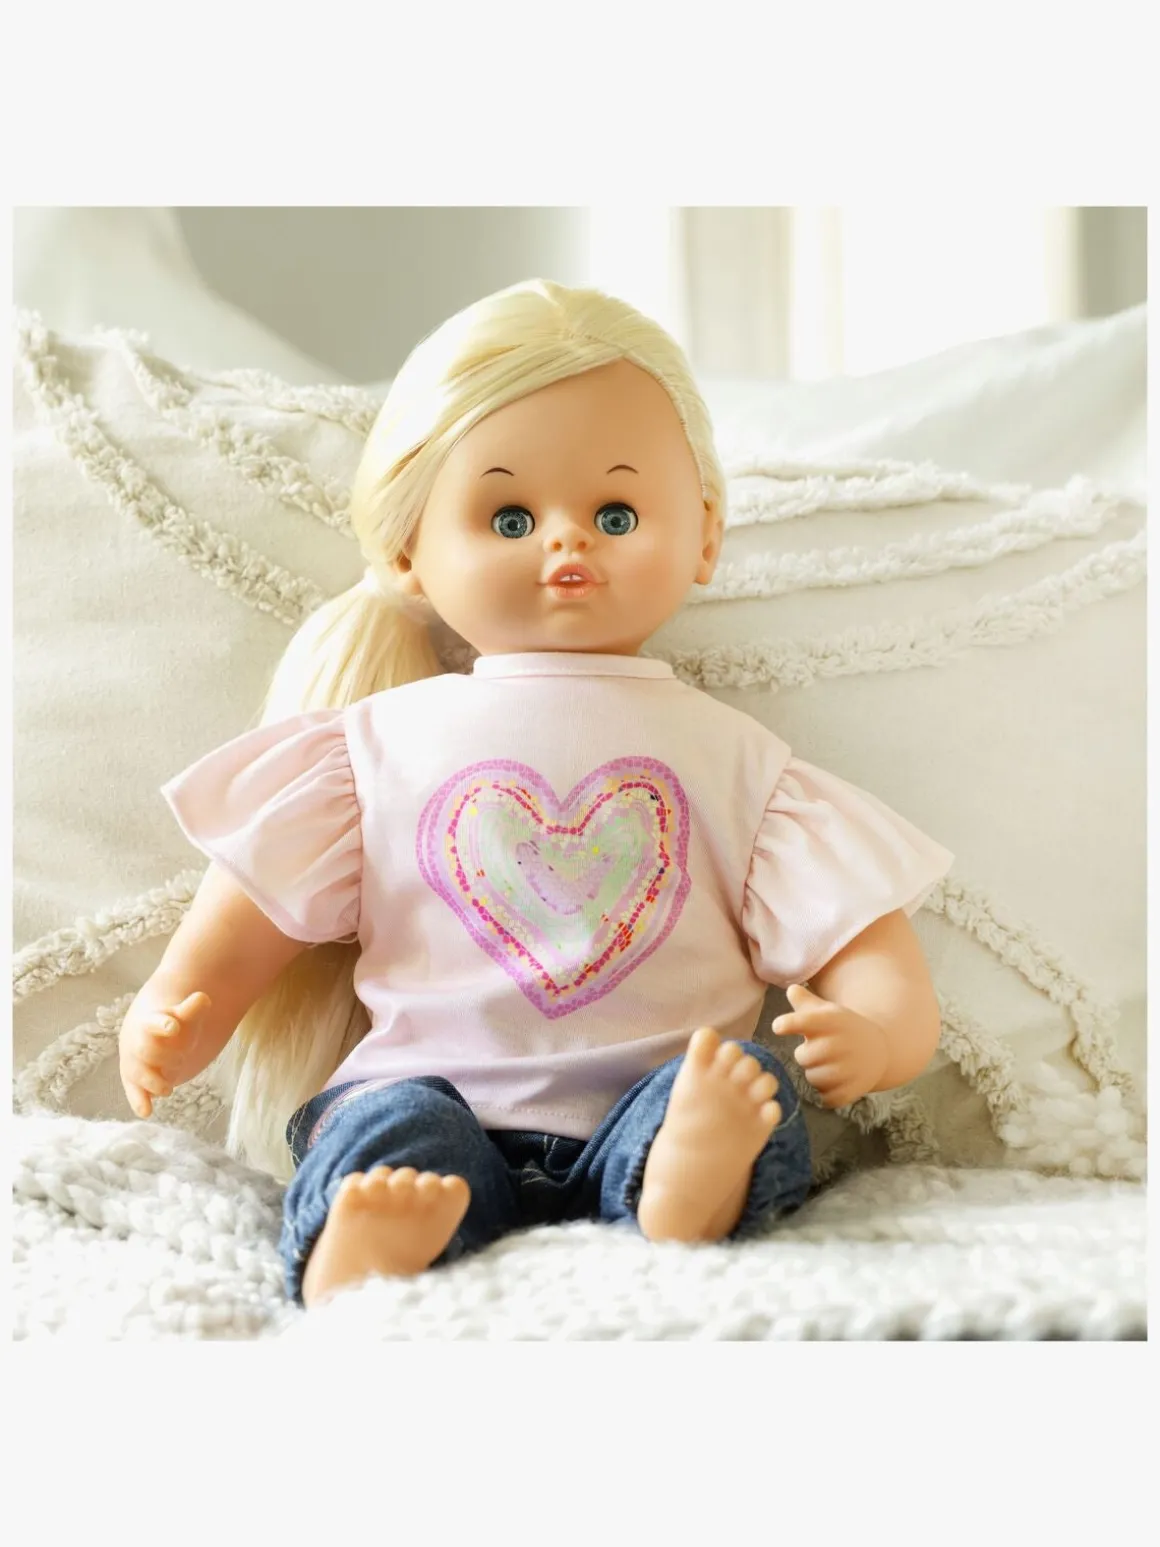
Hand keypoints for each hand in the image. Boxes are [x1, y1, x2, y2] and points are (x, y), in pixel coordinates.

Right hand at [118, 989, 212, 1118]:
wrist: (144, 1033)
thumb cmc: (169, 1024)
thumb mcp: (183, 1015)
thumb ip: (192, 1008)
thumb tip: (202, 998)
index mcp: (150, 1022)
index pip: (154, 1022)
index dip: (163, 1024)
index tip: (173, 1027)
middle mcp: (137, 1043)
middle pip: (146, 1050)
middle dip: (166, 1057)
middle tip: (182, 1059)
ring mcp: (135, 1062)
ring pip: (137, 1073)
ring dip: (153, 1082)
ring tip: (168, 1089)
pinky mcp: (135, 1081)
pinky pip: (134, 1092)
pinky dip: (139, 1102)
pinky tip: (146, 1112)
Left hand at [770, 982, 888, 1108]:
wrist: (880, 1049)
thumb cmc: (842, 1028)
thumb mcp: (827, 1011)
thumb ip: (805, 1002)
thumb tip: (792, 989)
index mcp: (832, 1020)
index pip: (807, 1021)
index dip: (791, 1023)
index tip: (777, 1027)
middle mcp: (842, 1043)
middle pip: (804, 1057)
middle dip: (805, 1055)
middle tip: (817, 1051)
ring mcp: (851, 1068)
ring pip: (814, 1079)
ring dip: (815, 1074)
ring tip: (828, 1064)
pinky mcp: (855, 1090)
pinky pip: (827, 1098)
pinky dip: (827, 1093)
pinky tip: (835, 1081)